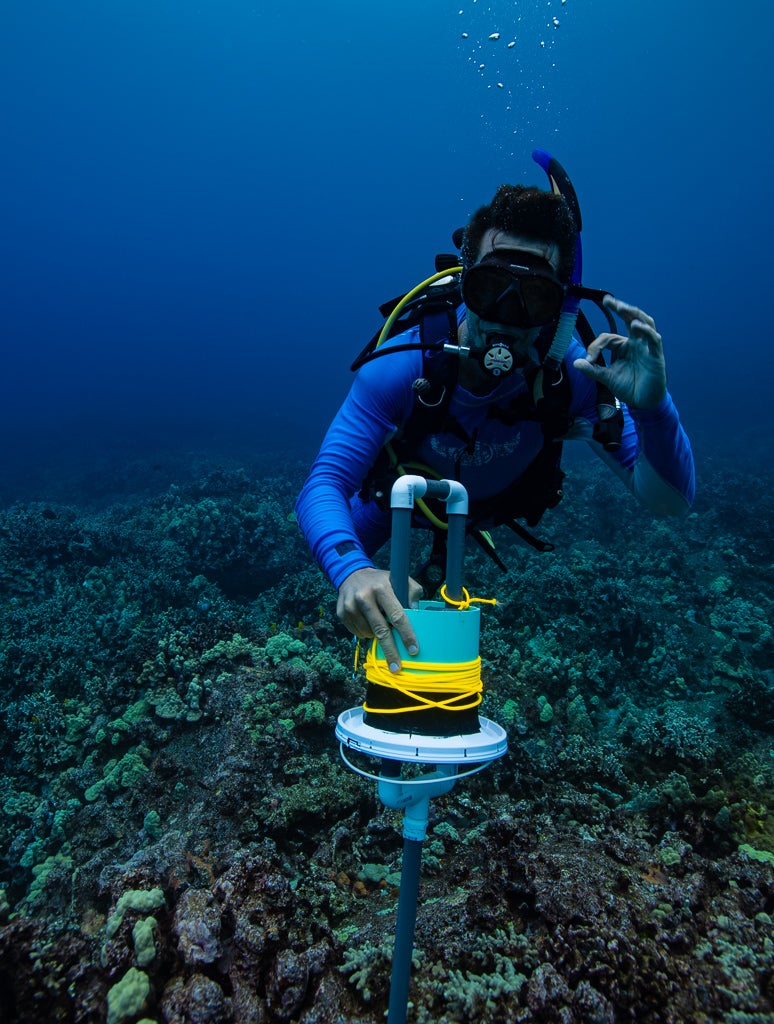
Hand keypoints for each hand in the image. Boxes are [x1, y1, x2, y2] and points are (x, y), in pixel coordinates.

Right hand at [337, 567, 421, 671]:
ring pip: (368, 633)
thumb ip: (412, 592)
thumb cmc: (380, 581)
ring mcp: (350, 606)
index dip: (406, 634)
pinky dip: (366, 633)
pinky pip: (358, 633)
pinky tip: (369, 623)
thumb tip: (417, 612)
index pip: (397, 615)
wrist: (351, 574)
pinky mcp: (341, 613)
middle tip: (397, 667)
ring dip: (377, 637)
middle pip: (381, 630)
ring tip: (381, 627)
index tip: (413, 650)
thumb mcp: (398, 579)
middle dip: (390, 651)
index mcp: (382, 588)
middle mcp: (364, 597)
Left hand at [573, 295, 666, 409]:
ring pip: (644, 323)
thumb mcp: (606, 378)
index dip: (596, 346)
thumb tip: (576, 363)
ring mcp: (647, 347)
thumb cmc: (628, 387)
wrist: (643, 402)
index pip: (608, 338)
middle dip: (620, 308)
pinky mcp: (656, 355)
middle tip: (607, 300)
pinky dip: (646, 331)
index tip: (589, 359)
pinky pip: (653, 339)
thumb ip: (592, 370)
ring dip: (633, 314)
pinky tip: (636, 325)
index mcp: (624, 346)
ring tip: (621, 307)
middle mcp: (636, 343)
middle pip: (630, 318)